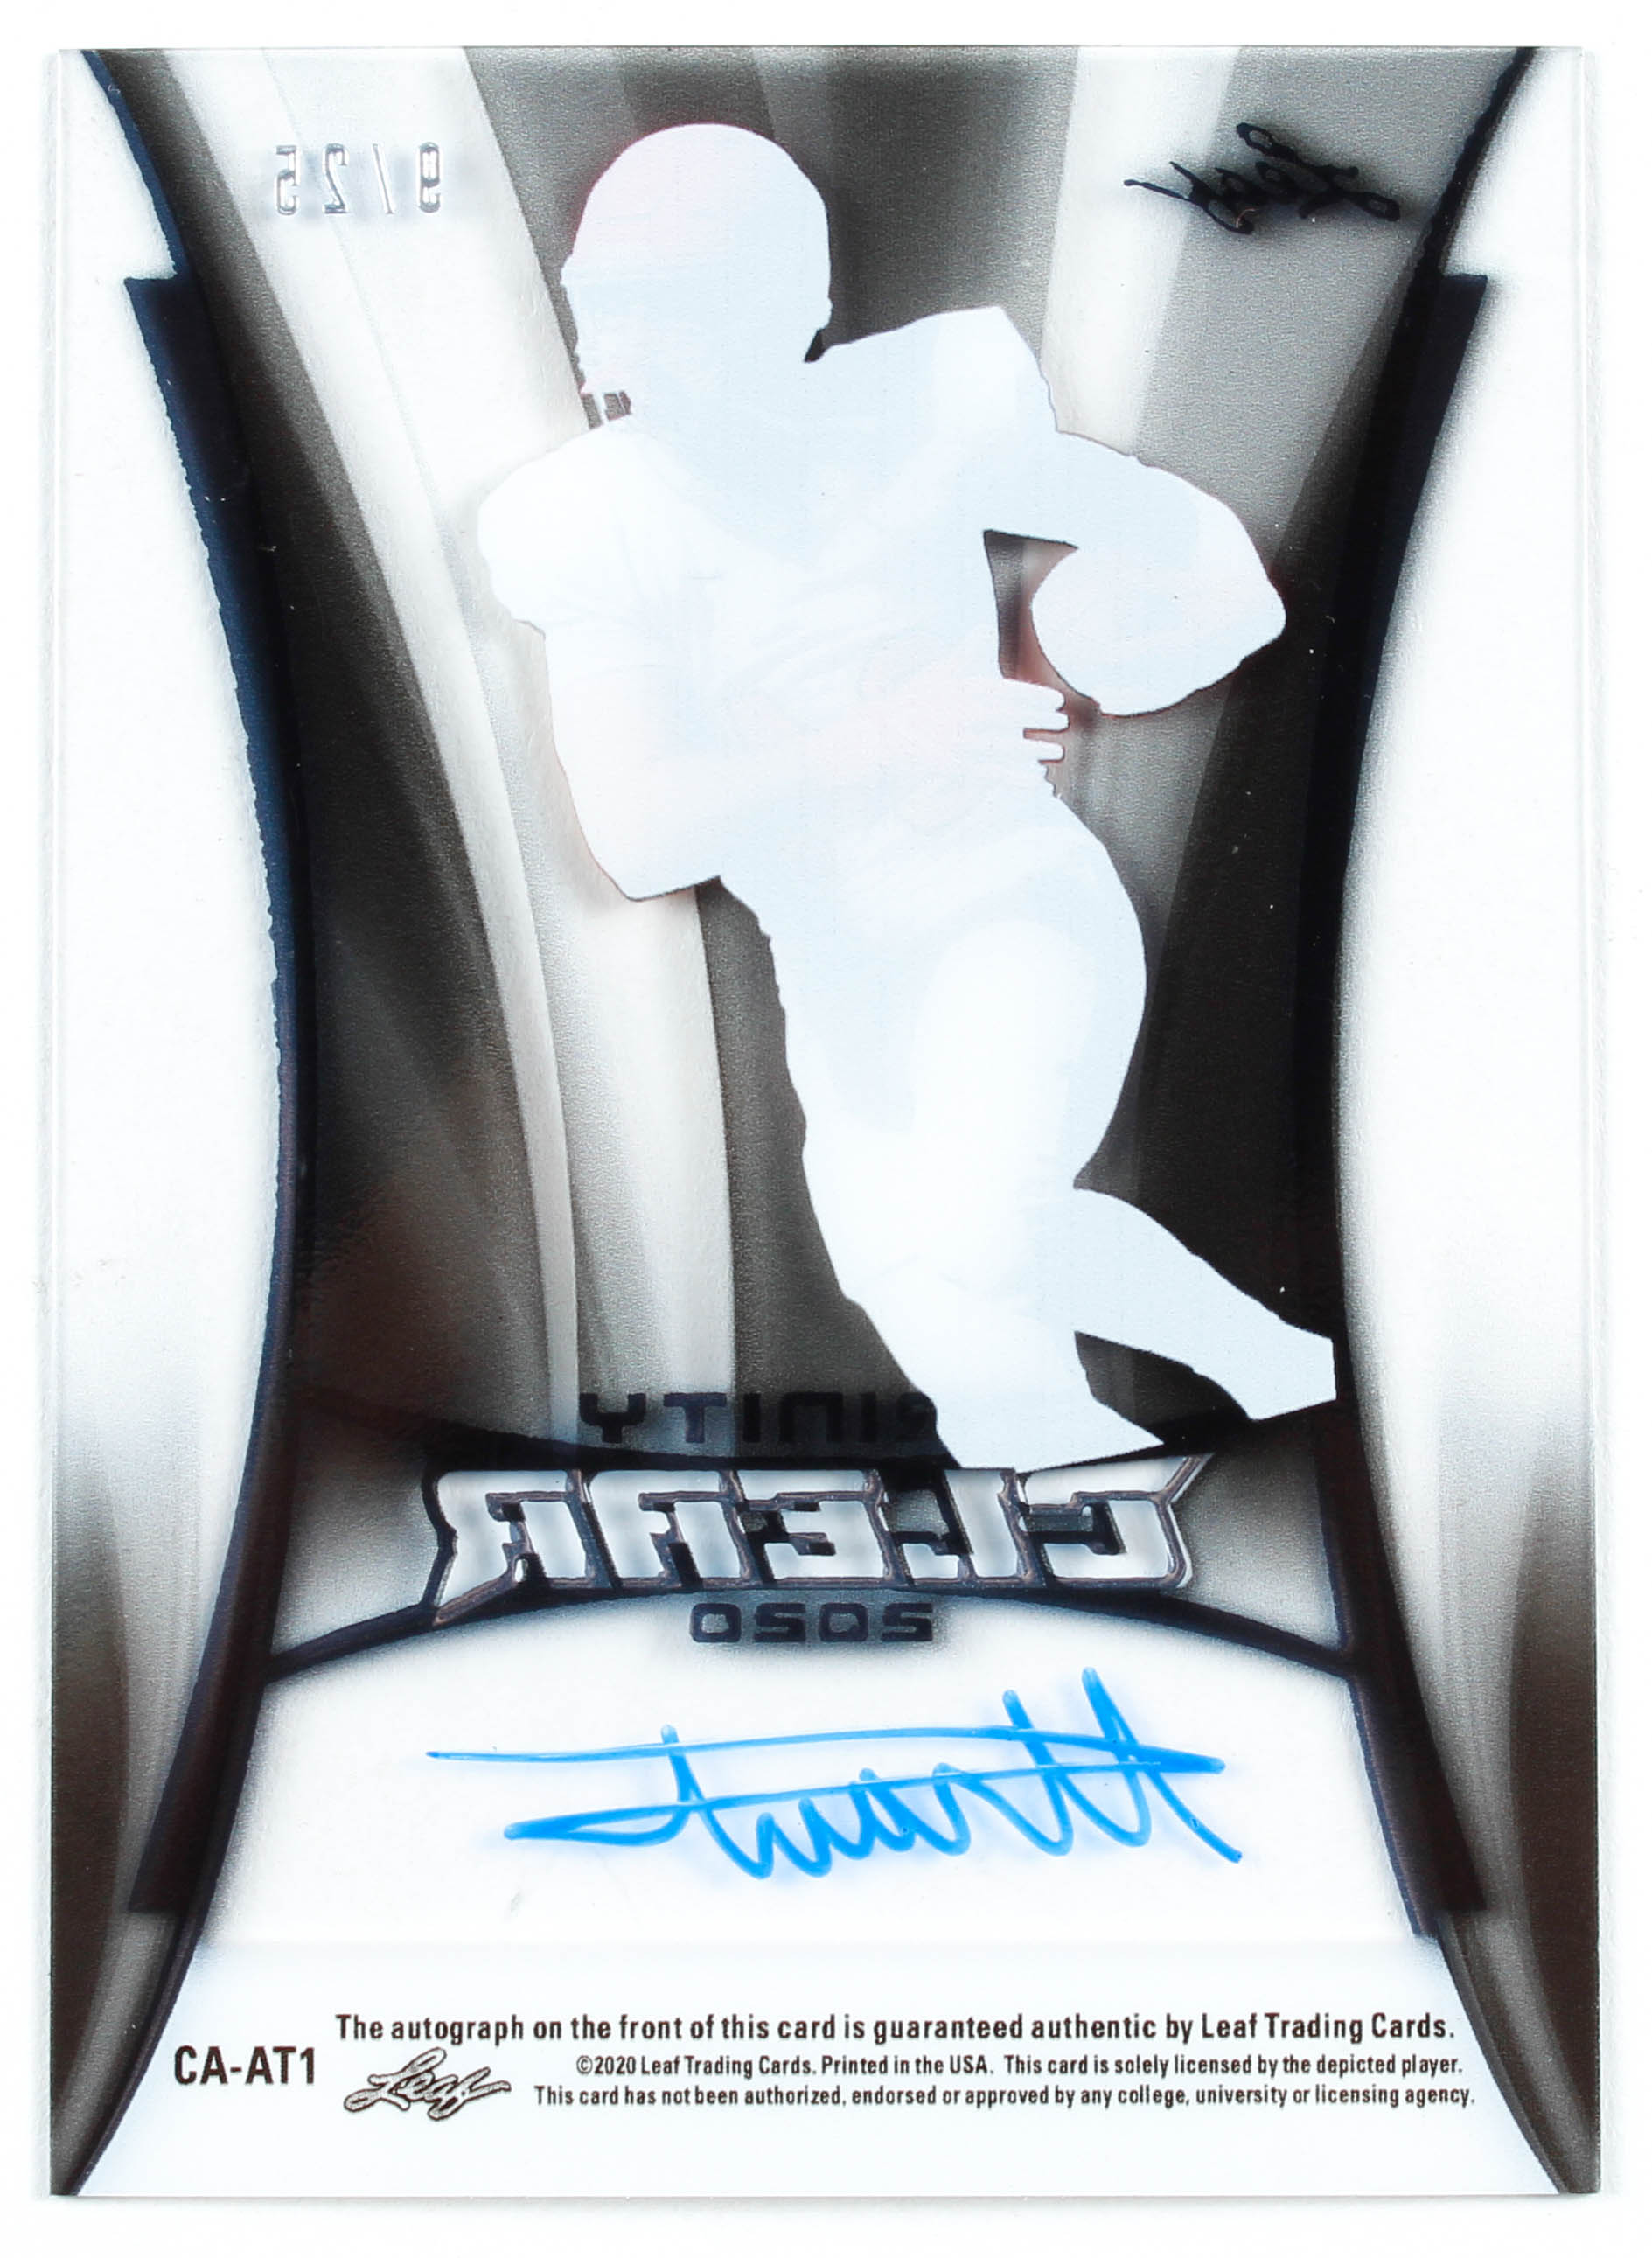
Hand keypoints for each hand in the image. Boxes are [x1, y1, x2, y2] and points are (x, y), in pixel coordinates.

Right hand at [804, 663, 1067, 792]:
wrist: (877, 735)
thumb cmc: (912, 700)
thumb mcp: (937, 671)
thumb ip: (965, 651)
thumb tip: (982, 626)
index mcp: (958, 689)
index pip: (1003, 692)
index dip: (1032, 697)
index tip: (1054, 701)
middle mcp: (959, 715)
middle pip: (1006, 719)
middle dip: (1037, 722)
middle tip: (1062, 724)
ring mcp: (955, 743)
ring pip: (1001, 748)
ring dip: (1032, 752)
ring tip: (1056, 753)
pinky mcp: (951, 767)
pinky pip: (990, 774)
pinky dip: (1016, 779)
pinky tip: (1037, 782)